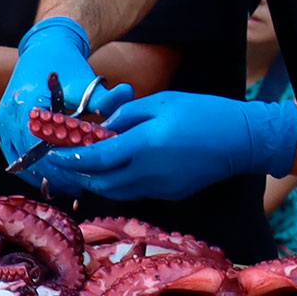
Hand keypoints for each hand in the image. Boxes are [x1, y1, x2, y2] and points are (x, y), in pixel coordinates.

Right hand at [0, 17, 133, 193]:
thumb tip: (127, 96)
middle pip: (31, 160)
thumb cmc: (66, 67)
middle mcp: (10, 115)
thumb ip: (104, 97)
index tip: (82, 181)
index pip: (43, 151)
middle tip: (76, 189)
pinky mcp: (1, 124)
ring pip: (19, 161)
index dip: (62, 170)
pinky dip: (28, 168)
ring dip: (40, 175)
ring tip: (64, 186)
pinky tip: (46, 177)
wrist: (43, 49)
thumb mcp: (85, 81)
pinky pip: (11, 154)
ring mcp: (2, 120)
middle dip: (54, 177)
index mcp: (29, 106)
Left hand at [45, 92, 296, 201]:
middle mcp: (150, 172)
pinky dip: (117, 184)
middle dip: (79, 174)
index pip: (97, 159)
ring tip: (85, 166)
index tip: (56, 153)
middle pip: (102, 183)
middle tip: (65, 161)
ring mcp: (161, 187)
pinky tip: (115, 169)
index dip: (72, 158)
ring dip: (97, 182)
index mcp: (144, 146)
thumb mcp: (158, 103)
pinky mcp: (171, 193)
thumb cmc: (200, 112)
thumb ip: (125, 116)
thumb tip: (101, 129)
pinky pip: (135, 192)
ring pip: (117, 192)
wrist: (241, 139)